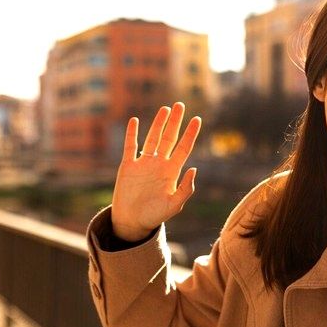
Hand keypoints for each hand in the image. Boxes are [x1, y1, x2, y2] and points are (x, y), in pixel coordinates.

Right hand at [110, 102, 201, 241]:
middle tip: (180, 105)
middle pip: (169, 138)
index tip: (197, 119)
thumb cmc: (155, 216)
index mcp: (172, 171)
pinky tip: (135, 120)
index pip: (183, 148)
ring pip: (152, 138)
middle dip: (175, 122)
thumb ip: (185, 189)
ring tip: (165, 109)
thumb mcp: (174, 205)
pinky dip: (132, 134)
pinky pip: (130, 146)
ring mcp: (143, 163)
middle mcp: (159, 164)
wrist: (133, 222)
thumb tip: (194, 169)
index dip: (190, 134)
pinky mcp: (128, 166)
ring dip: (158, 123)